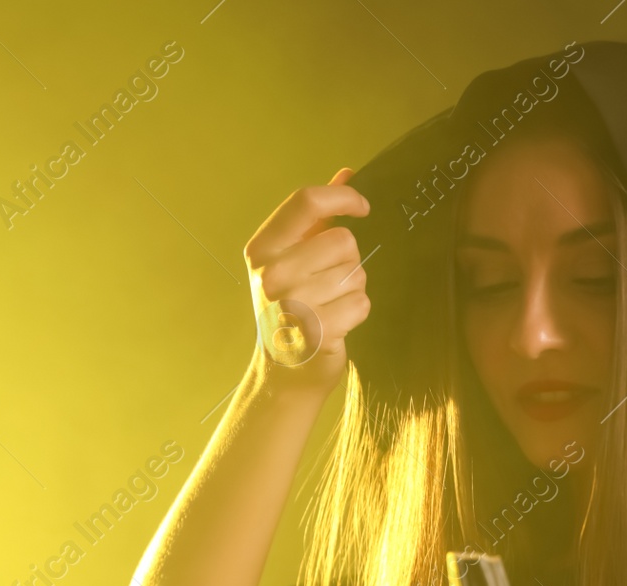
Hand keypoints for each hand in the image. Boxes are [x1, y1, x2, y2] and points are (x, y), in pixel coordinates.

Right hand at [242, 167, 371, 395]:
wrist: (284, 371)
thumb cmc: (294, 306)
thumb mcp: (297, 256)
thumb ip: (320, 215)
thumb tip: (348, 173)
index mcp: (263, 247)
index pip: (308, 200)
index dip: (344, 197)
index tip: (363, 208)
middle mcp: (271, 273)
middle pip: (343, 240)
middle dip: (348, 261)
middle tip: (329, 282)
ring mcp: (290, 304)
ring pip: (356, 273)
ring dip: (352, 288)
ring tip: (329, 305)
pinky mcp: (315, 332)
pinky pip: (361, 303)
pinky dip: (357, 313)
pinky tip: (337, 323)